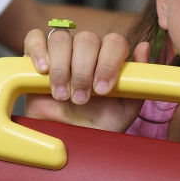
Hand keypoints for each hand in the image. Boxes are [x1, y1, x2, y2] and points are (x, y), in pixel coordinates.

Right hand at [23, 28, 150, 131]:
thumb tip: (145, 46)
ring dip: (62, 67)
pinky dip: (38, 50)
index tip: (103, 89)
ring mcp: (61, 52)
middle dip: (84, 70)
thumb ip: (137, 79)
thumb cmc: (99, 125)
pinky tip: (43, 71)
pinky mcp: (34, 58)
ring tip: (62, 95)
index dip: (108, 62)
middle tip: (81, 98)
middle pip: (87, 38)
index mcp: (109, 58)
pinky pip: (34, 38)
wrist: (69, 142)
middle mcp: (86, 51)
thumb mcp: (126, 108)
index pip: (114, 41)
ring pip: (62, 38)